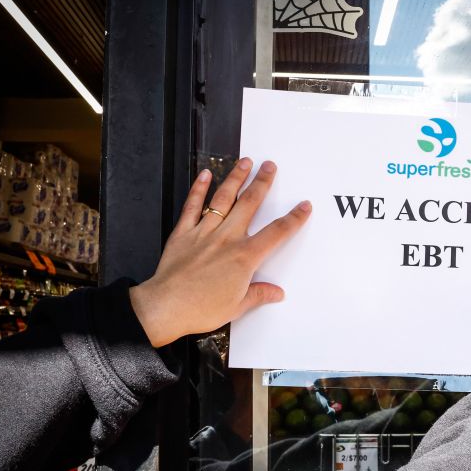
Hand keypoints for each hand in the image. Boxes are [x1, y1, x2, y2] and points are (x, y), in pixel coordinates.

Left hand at [129, 158, 310, 347]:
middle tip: (270, 167)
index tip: (303, 206)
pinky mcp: (183, 234)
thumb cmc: (201, 308)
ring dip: (236, 178)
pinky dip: (198, 189)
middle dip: (263, 183)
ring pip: (223, 199)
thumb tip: (275, 292)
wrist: (166, 307)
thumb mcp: (237, 306)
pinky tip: (205, 175)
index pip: (277, 233)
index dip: (293, 218)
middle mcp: (227, 239)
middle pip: (250, 204)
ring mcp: (204, 233)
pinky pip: (192, 207)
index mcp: (245, 257)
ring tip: (245, 162)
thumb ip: (258, 294)